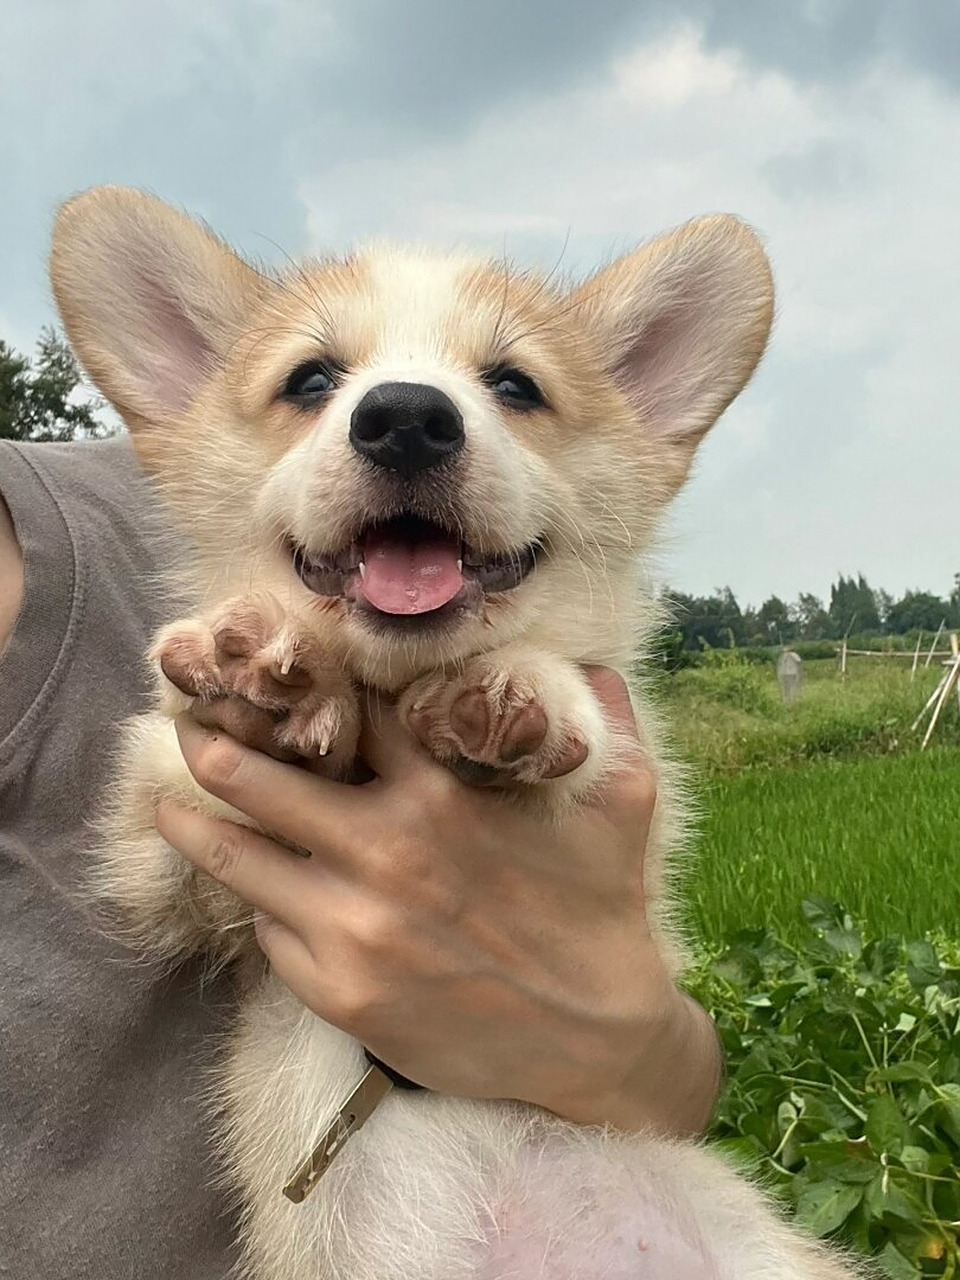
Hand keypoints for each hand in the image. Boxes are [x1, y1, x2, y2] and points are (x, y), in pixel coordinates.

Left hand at [155, 668, 720, 1136]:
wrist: (595, 1044)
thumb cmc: (603, 913)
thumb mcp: (625, 804)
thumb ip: (608, 724)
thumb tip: (595, 666)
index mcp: (440, 795)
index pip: (349, 718)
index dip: (308, 688)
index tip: (277, 673)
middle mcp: (384, 854)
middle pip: (261, 781)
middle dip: (213, 746)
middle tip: (186, 725)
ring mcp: (353, 929)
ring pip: (242, 863)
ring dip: (198, 827)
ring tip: (169, 806)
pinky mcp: (339, 993)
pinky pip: (272, 935)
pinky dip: (263, 908)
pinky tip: (257, 896)